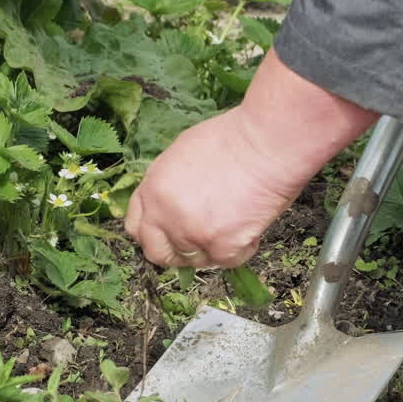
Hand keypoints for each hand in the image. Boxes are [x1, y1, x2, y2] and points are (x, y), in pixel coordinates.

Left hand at [125, 51, 377, 268]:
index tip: (169, 234)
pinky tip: (251, 225)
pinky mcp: (220, 247)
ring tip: (235, 221)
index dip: (154, 233)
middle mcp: (164, 215)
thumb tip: (173, 204)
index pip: (136, 227)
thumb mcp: (182, 153)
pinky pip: (227, 262)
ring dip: (213, 248)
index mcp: (152, 189)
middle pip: (157, 253)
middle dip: (176, 253)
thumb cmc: (234, 138)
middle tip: (200, 242)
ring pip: (196, 260)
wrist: (266, 143)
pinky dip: (242, 249)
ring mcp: (190, 234)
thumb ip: (169, 184)